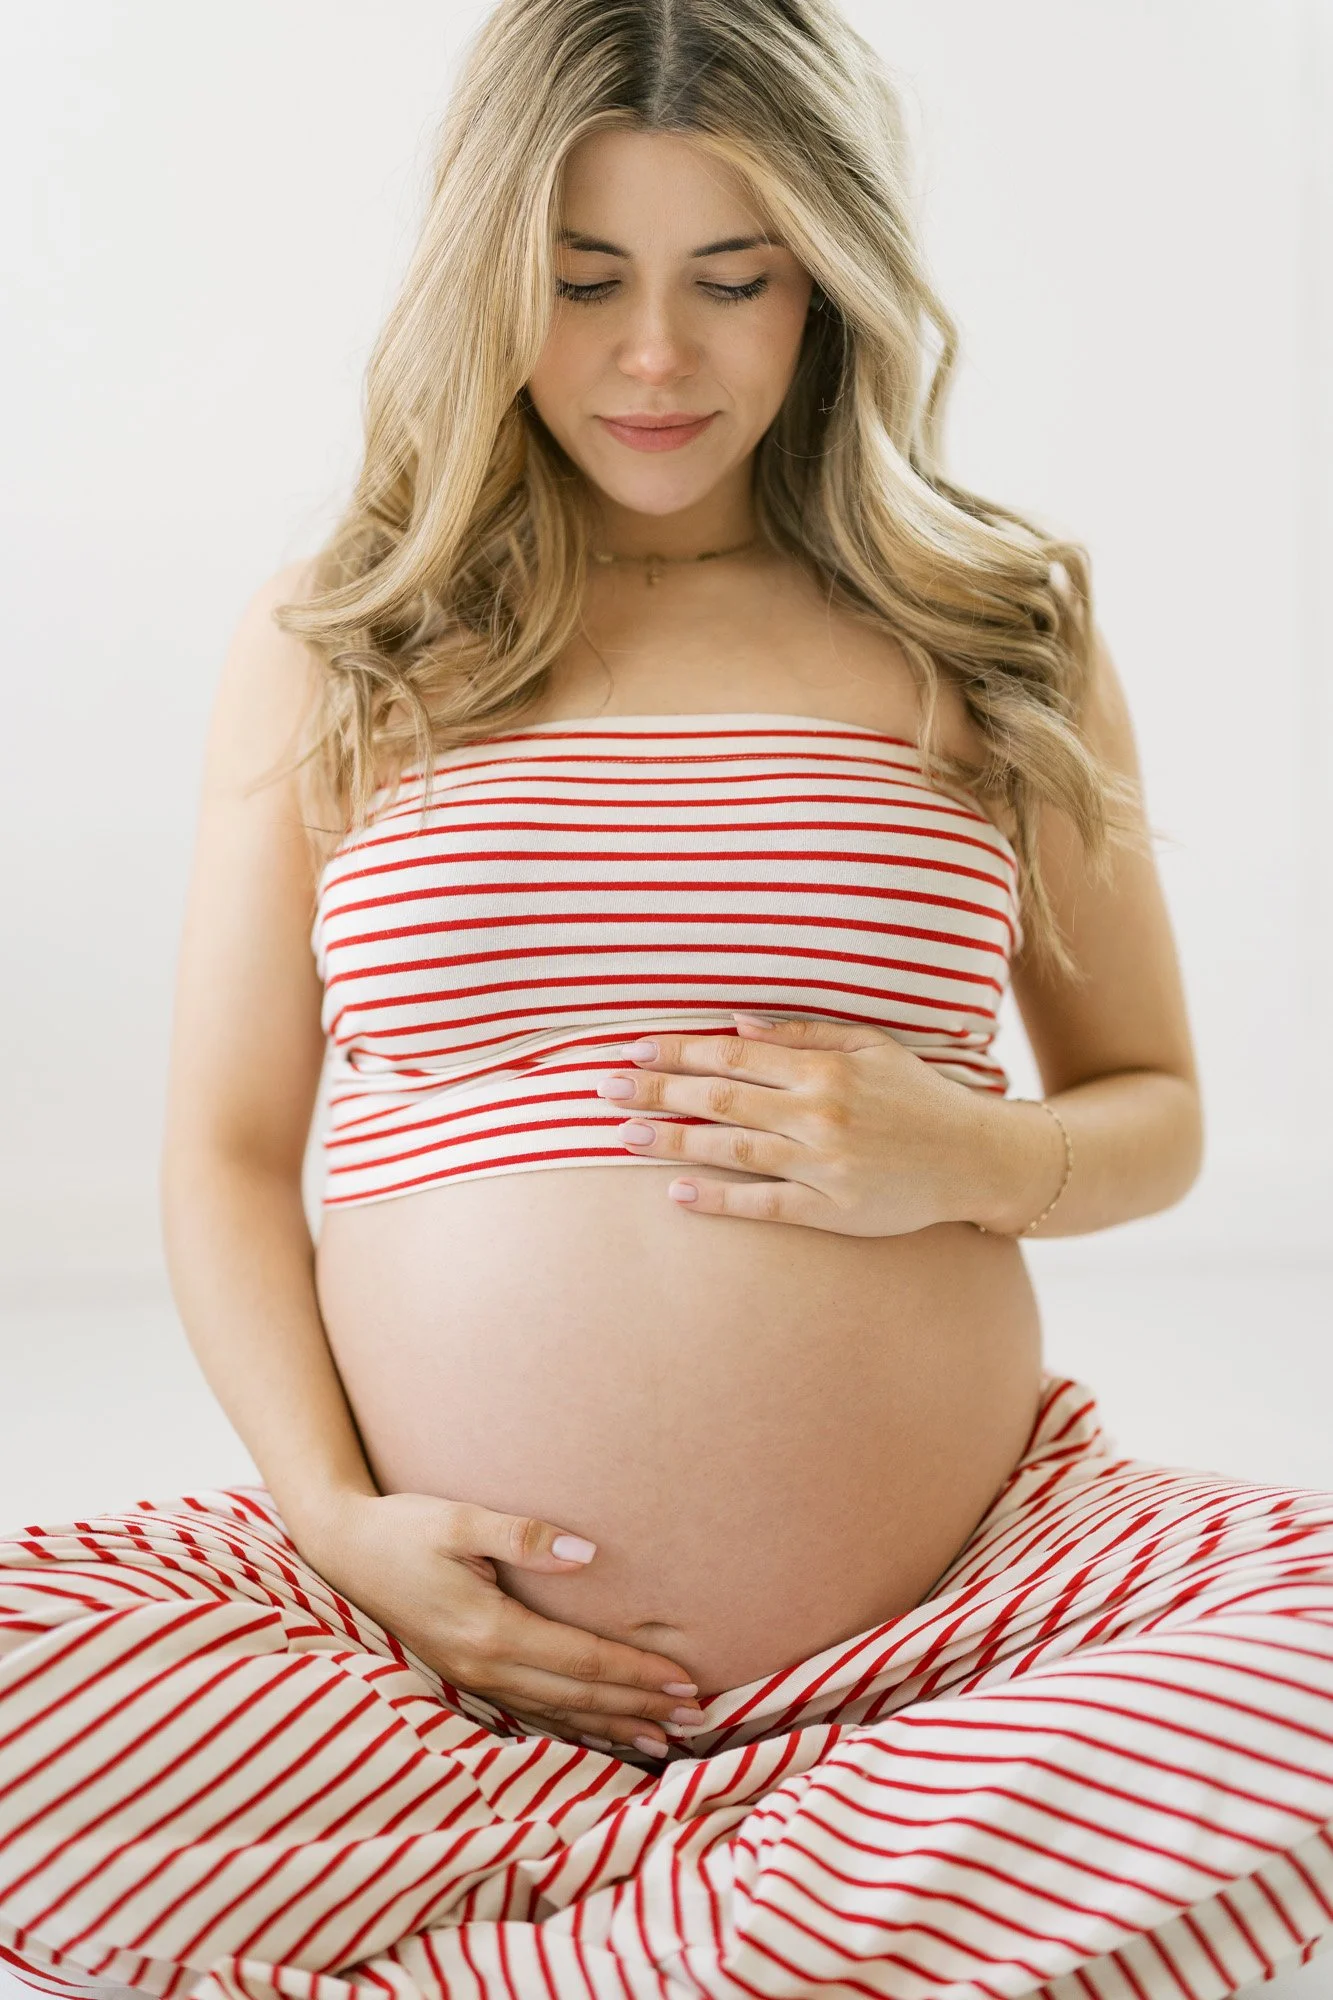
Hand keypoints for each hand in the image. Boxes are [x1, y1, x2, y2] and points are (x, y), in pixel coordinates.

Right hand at [297, 1490, 705, 1756]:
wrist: (342, 1548)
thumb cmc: (404, 1526)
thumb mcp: (461, 1519)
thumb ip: (525, 1537)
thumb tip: (588, 1554)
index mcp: (491, 1630)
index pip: (582, 1661)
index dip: (636, 1673)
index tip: (685, 1682)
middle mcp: (485, 1666)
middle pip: (578, 1697)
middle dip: (640, 1709)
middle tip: (699, 1719)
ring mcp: (472, 1678)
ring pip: (557, 1715)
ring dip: (613, 1728)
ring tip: (664, 1742)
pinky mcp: (465, 1676)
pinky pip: (530, 1714)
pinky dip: (573, 1728)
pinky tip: (599, 1733)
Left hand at [595, 1013, 990, 1236]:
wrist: (975, 1158)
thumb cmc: (918, 1096)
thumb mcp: (871, 1046)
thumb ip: (805, 1034)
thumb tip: (735, 1027)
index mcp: (825, 1070)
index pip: (734, 1058)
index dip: (680, 1053)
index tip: (636, 1051)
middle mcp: (819, 1116)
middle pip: (720, 1101)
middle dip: (658, 1092)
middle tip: (604, 1090)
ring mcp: (823, 1167)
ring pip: (731, 1150)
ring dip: (672, 1142)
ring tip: (623, 1136)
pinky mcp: (831, 1213)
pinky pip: (763, 1205)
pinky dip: (717, 1198)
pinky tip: (676, 1193)